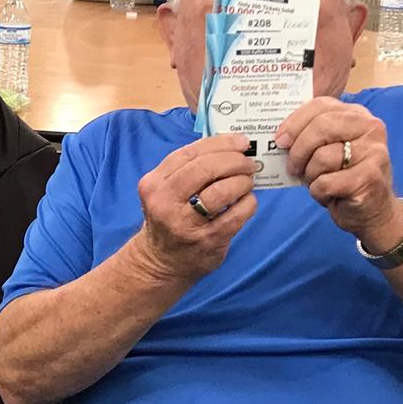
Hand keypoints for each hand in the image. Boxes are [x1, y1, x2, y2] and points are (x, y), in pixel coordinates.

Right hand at [128, 135, 261, 284]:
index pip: (190, 153)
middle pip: (206, 169)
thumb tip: (229, 146)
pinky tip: (248, 201)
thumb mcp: (165, 191)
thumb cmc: (168, 218)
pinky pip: (236, 215)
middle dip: (234, 161)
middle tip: (248, 163)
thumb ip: (188, 169)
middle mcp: (164, 202)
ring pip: (221, 191)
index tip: (241, 142)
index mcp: (153, 183)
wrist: (160, 262)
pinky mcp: (207, 240)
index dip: (221, 143)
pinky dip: (248, 203)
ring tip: (248, 182)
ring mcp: (185, 224)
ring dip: (242, 181)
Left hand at [275, 97, 402, 249]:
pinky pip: (326, 182)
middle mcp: (371, 128)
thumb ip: (312, 134)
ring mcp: (374, 153)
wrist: (373, 210)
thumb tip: (280, 136)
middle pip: (320, 128)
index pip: (321, 105)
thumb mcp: (330, 147)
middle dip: (298, 150)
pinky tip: (327, 194)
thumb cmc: (344, 176)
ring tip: (316, 181)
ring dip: (310, 175)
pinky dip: (318, 192)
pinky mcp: (369, 178)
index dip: (295, 122)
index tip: (280, 140)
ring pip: (322, 157)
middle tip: (292, 167)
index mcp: (357, 115)